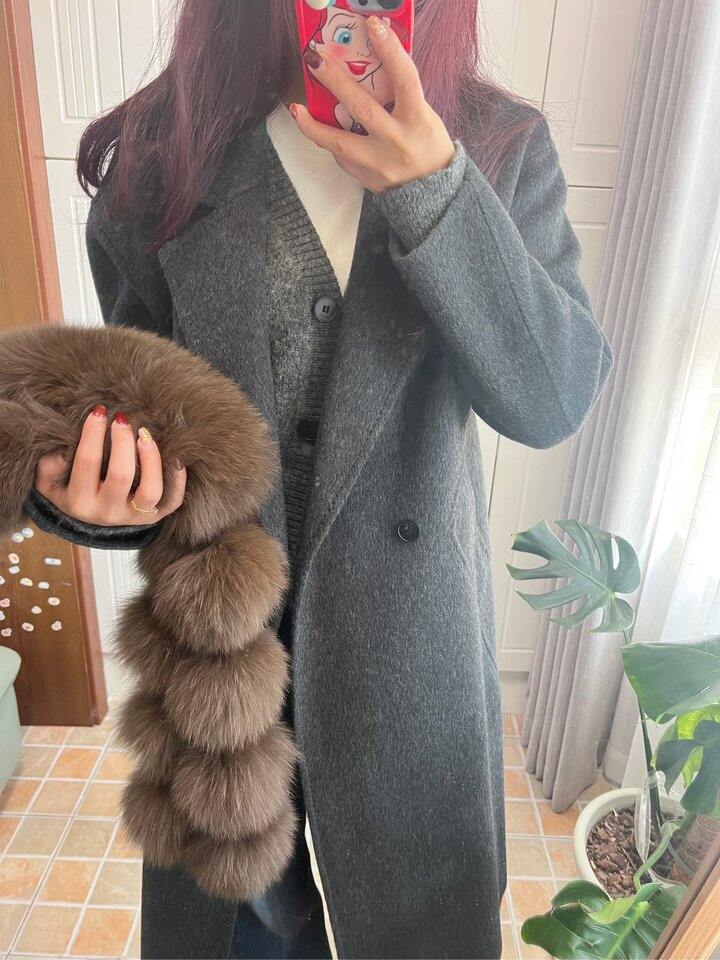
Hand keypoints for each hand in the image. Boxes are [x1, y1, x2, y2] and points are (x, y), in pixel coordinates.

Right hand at [34, 405, 185, 525]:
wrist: (88, 526)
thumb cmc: (70, 496)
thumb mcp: (49, 485)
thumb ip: (49, 467)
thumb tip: (61, 449)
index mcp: (80, 501)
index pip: (87, 463)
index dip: (93, 434)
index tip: (99, 411)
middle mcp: (107, 512)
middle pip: (121, 475)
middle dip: (122, 442)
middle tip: (122, 419)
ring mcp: (133, 517)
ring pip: (150, 490)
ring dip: (151, 459)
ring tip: (144, 435)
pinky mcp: (153, 518)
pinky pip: (172, 502)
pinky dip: (178, 481)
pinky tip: (176, 458)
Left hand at [291, 14, 454, 192]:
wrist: (433, 190)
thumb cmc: (428, 144)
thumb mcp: (424, 115)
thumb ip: (400, 94)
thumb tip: (373, 64)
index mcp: (418, 120)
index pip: (404, 79)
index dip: (390, 51)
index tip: (373, 26)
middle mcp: (398, 141)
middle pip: (362, 107)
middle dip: (335, 81)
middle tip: (314, 59)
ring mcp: (380, 163)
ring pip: (340, 142)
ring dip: (314, 125)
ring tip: (296, 109)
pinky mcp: (368, 178)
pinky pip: (343, 157)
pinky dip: (331, 142)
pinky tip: (320, 131)